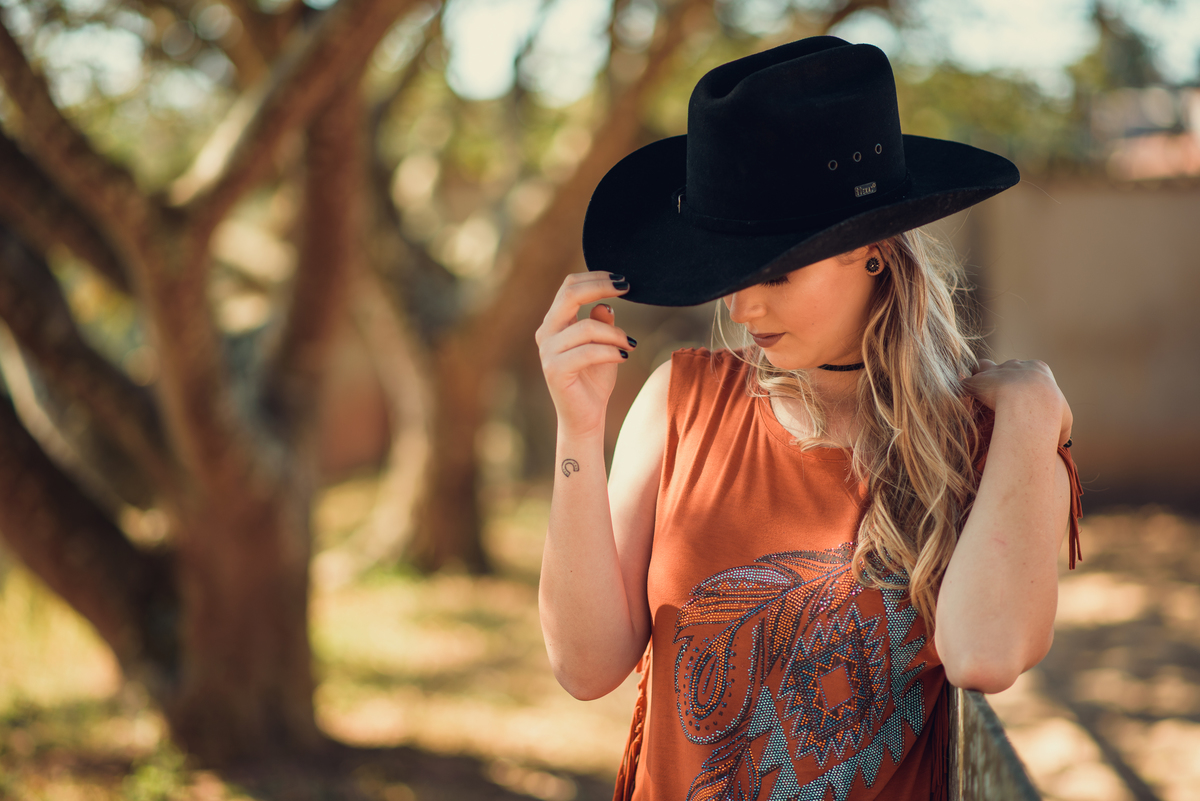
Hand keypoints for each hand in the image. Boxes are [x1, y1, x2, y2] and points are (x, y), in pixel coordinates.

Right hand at [536, 272, 634, 438]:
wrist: (585, 417)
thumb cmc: (594, 381)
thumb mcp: (604, 346)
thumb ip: (602, 324)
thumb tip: (606, 304)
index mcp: (556, 323)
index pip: (570, 287)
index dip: (596, 277)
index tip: (623, 281)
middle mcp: (547, 333)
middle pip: (569, 294)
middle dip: (600, 286)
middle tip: (627, 288)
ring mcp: (548, 352)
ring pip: (586, 327)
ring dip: (615, 334)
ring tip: (630, 345)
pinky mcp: (555, 370)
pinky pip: (588, 351)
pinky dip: (611, 351)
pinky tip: (625, 356)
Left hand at [962, 359, 1072, 446]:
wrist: (1030, 406)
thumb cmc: (1051, 414)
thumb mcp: (1064, 423)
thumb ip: (1060, 430)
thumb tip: (1060, 442)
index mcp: (1038, 369)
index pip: (1028, 370)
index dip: (1024, 383)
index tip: (1022, 398)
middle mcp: (1016, 365)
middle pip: (1005, 367)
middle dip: (1002, 380)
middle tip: (1001, 399)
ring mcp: (995, 371)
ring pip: (983, 366)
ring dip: (980, 377)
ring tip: (980, 393)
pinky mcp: (977, 382)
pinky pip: (965, 383)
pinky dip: (963, 391)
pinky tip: (964, 402)